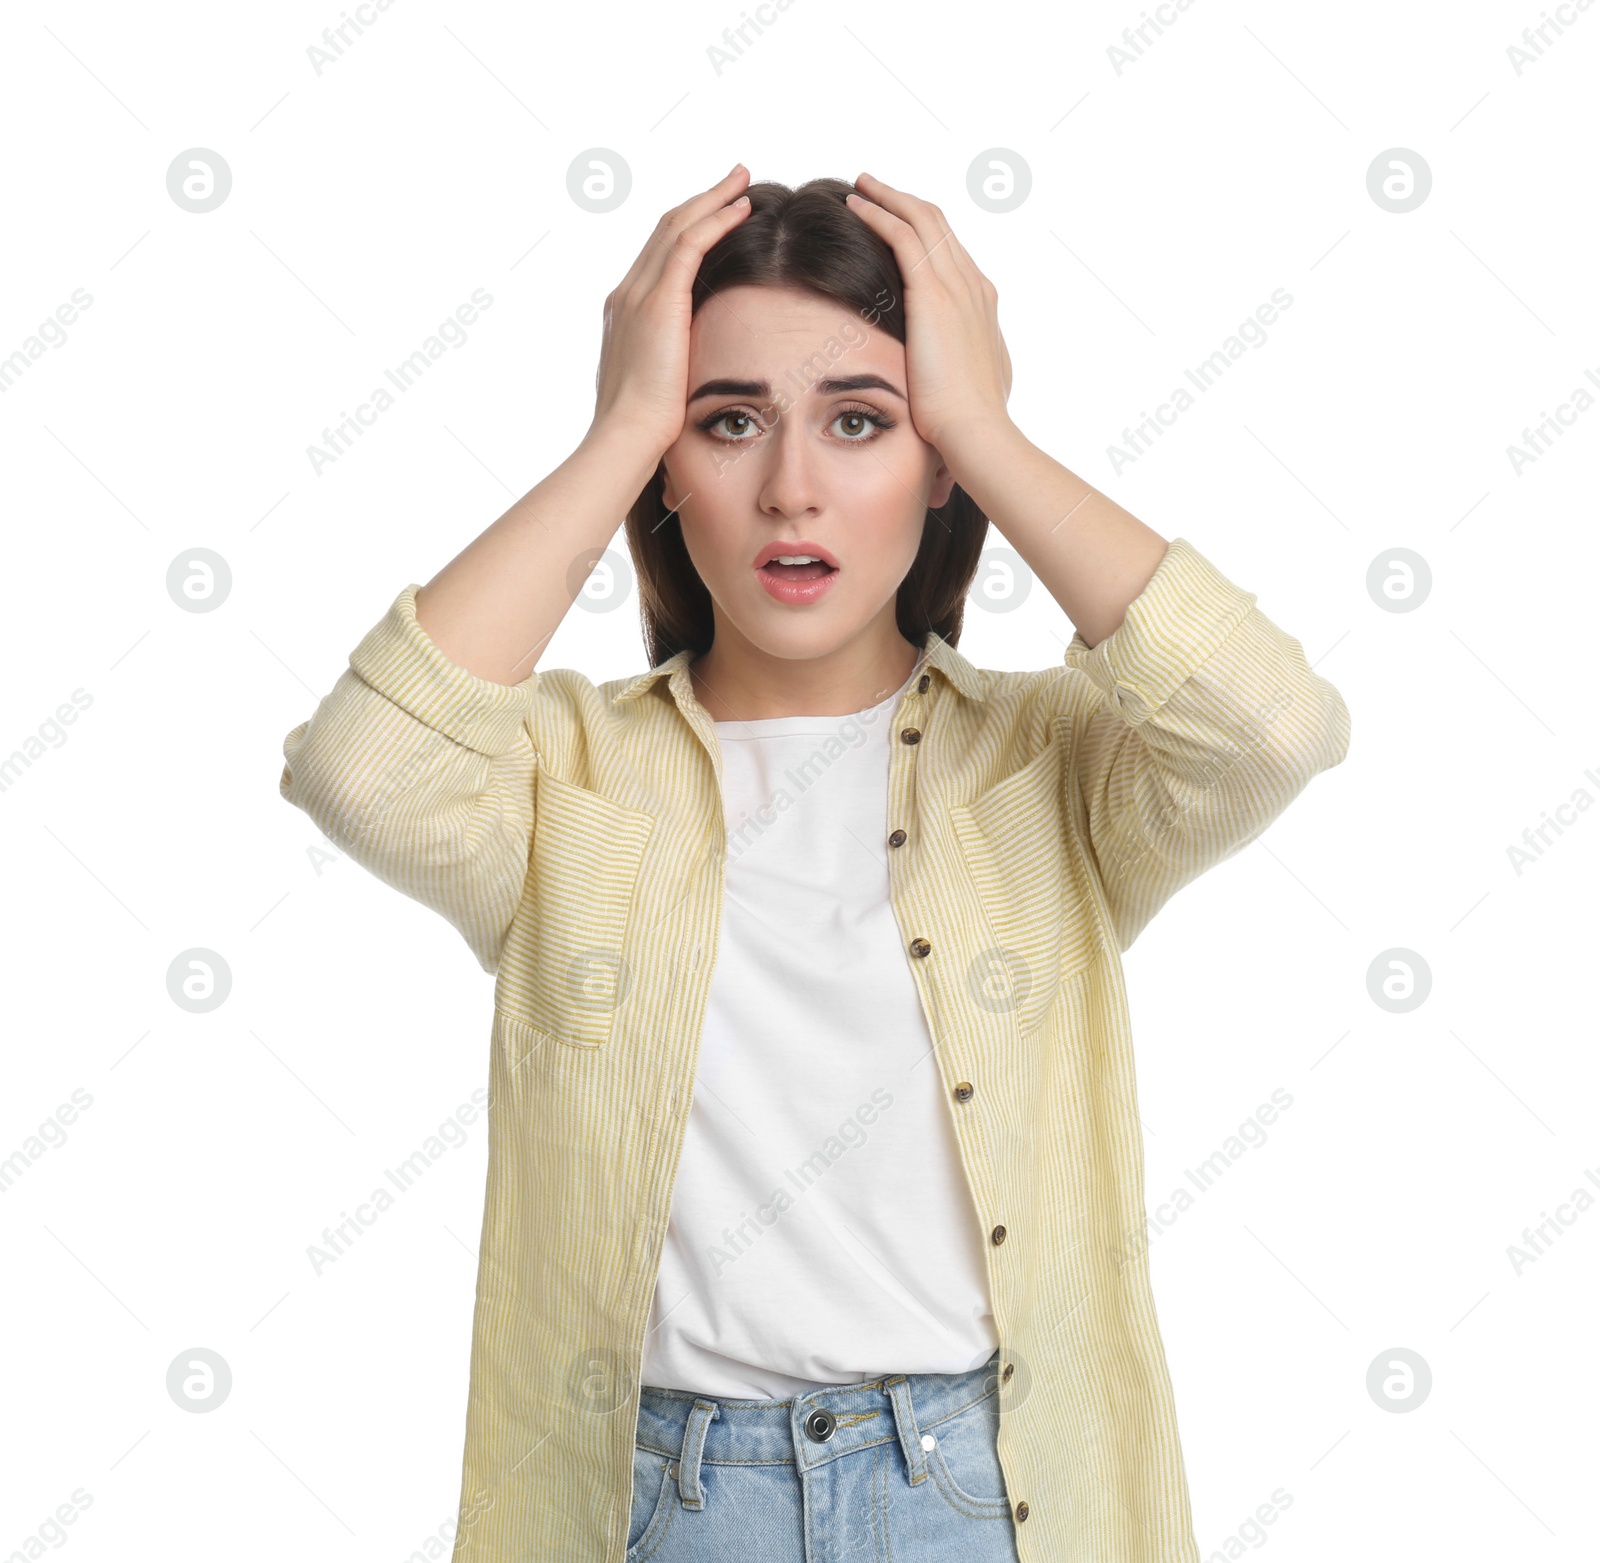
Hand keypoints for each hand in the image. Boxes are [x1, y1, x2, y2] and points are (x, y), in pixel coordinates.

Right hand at [590, 164, 753, 455]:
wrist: (627, 436)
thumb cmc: (646, 428)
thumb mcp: (660, 385)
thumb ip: (674, 363)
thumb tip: (697, 369)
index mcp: (625, 311)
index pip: (659, 254)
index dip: (689, 227)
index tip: (717, 212)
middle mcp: (627, 293)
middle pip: (666, 229)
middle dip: (702, 200)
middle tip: (734, 180)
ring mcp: (638, 293)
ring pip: (677, 227)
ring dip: (713, 199)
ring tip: (742, 181)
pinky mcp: (658, 301)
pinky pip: (689, 244)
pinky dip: (716, 221)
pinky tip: (741, 209)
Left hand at [844, 172, 1012, 454]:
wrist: (974, 431)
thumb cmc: (967, 423)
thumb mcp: (970, 386)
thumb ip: (960, 368)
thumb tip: (951, 375)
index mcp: (981, 306)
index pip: (951, 253)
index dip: (924, 232)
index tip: (899, 222)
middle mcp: (974, 286)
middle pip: (939, 226)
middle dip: (905, 202)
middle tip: (874, 188)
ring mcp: (957, 286)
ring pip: (922, 220)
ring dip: (888, 197)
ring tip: (860, 186)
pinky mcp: (934, 293)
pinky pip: (904, 236)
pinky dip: (879, 214)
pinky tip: (854, 205)